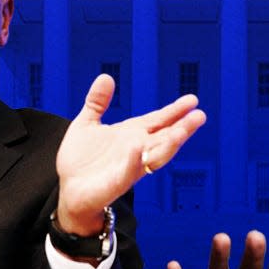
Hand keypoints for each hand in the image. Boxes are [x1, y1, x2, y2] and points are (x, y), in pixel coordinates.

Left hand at [56, 74, 205, 234]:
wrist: (69, 191)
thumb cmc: (81, 162)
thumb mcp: (87, 123)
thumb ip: (97, 102)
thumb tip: (105, 77)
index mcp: (131, 134)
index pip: (158, 120)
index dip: (175, 111)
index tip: (192, 100)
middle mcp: (136, 150)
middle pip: (165, 137)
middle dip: (182, 127)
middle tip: (199, 116)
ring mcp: (129, 167)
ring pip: (156, 156)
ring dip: (169, 144)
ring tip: (182, 131)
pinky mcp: (116, 182)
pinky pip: (128, 171)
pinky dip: (134, 160)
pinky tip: (138, 149)